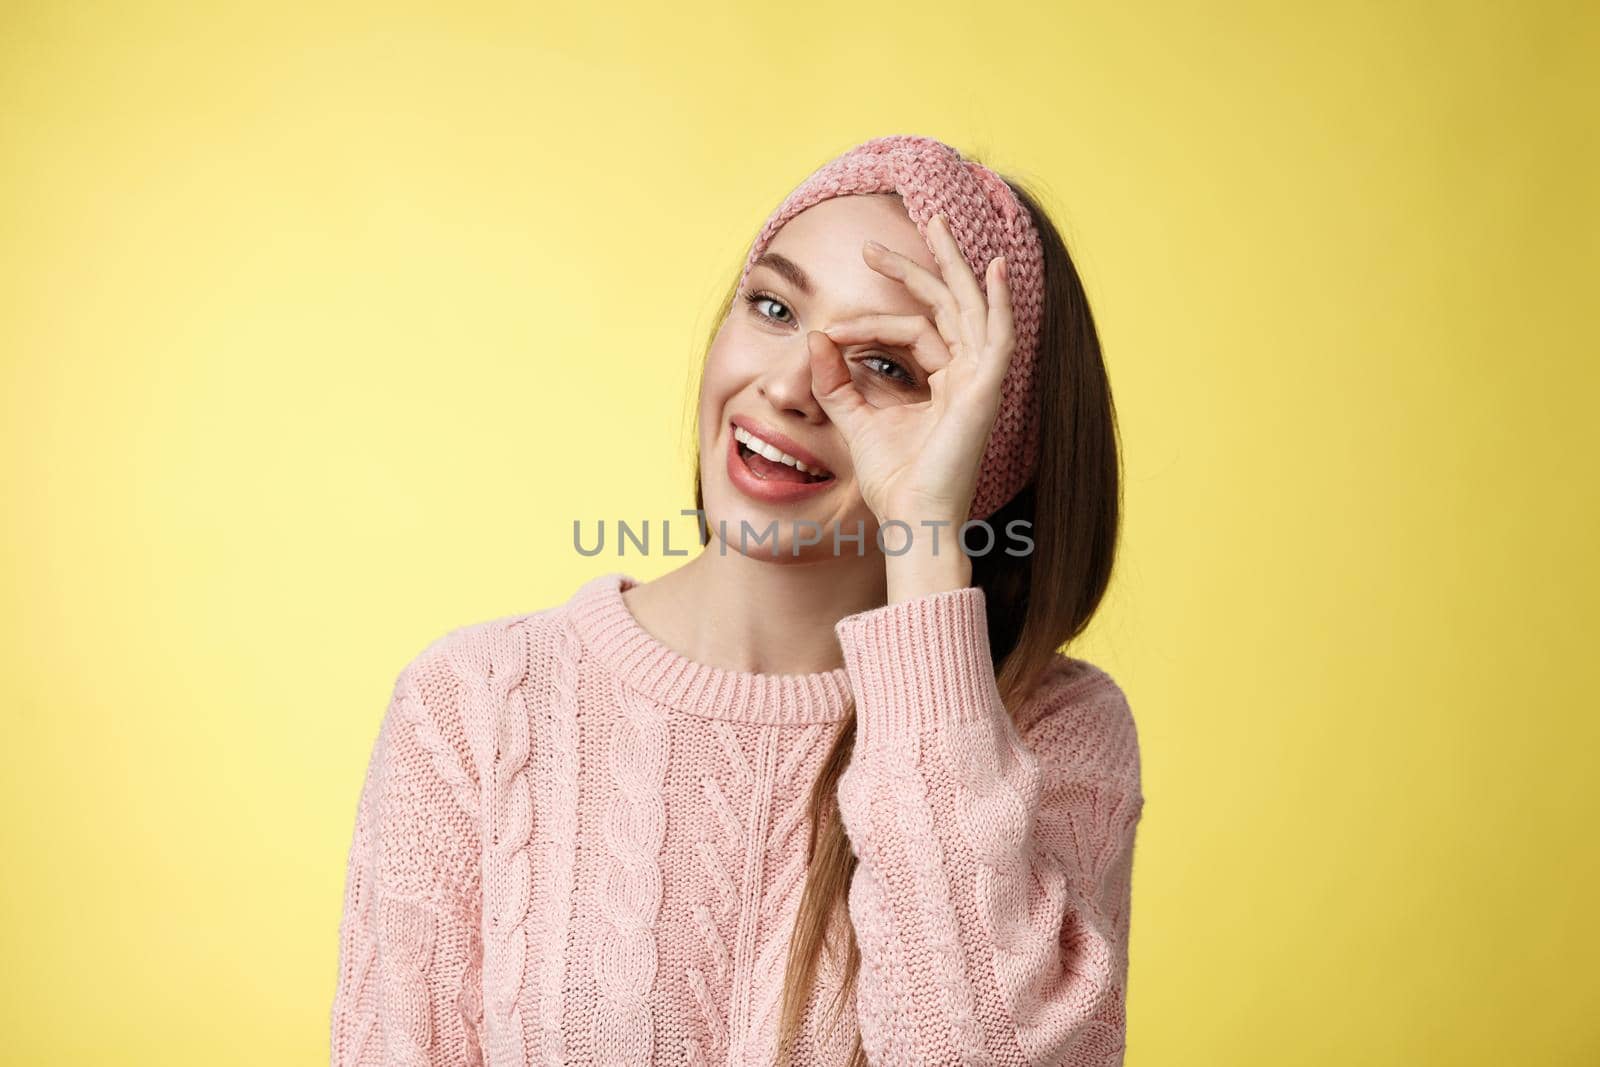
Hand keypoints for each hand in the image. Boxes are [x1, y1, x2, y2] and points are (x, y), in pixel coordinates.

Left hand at [806, 212, 1014, 531]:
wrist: (911, 520)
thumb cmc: (893, 482)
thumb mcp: (854, 421)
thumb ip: (836, 382)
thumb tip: (814, 339)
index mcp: (942, 384)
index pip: (911, 332)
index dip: (867, 326)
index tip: (829, 333)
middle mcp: (965, 377)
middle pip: (947, 306)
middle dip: (918, 268)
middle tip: (878, 243)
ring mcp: (980, 382)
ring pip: (969, 308)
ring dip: (951, 265)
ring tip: (935, 224)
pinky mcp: (986, 391)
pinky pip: (999, 336)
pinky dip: (998, 302)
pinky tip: (993, 269)